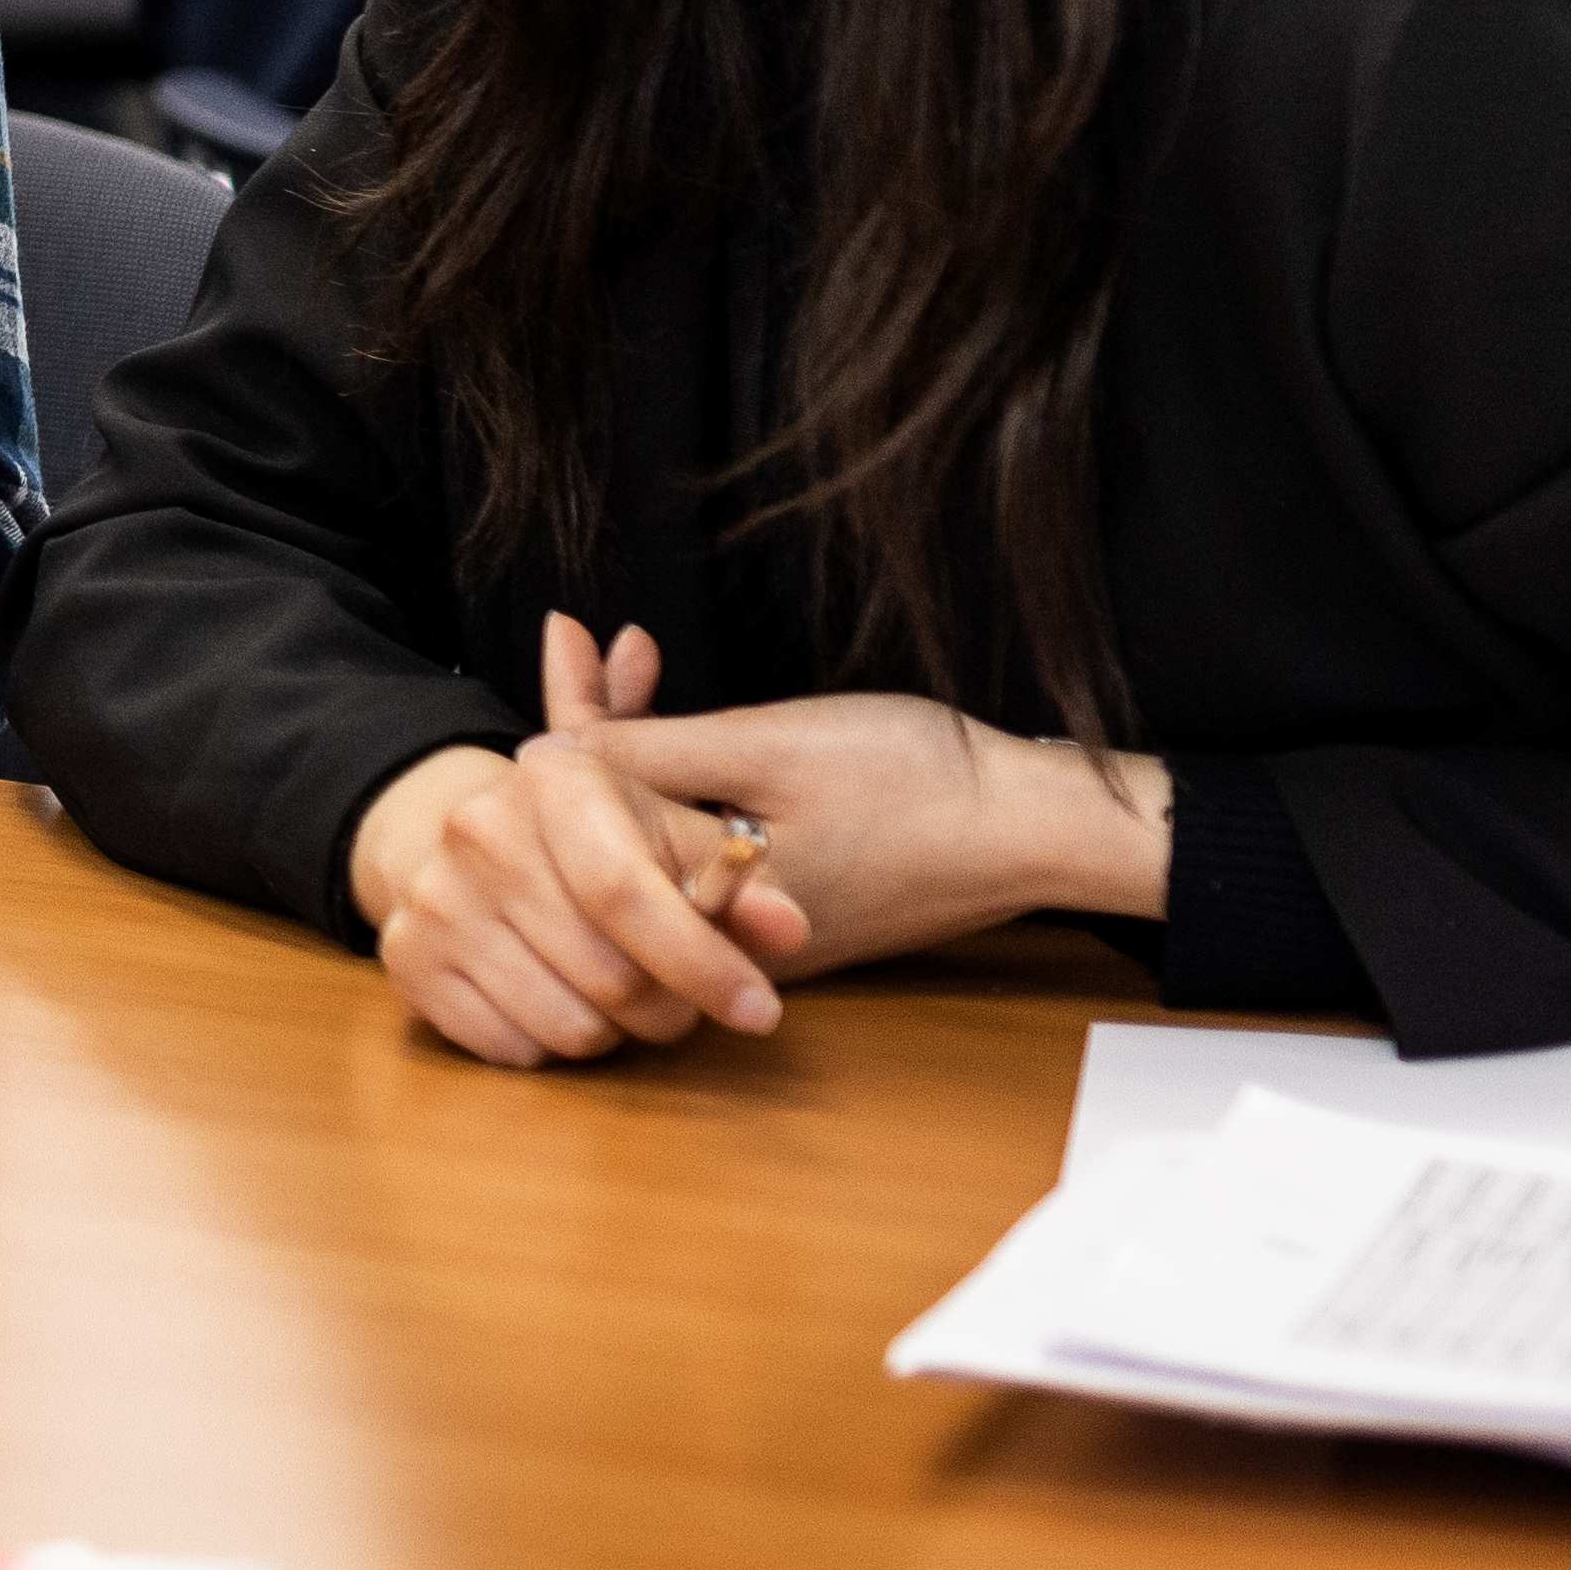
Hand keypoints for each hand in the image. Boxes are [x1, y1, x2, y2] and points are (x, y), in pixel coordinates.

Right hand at [344, 617, 804, 1066]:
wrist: (476, 837)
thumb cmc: (604, 842)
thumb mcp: (678, 839)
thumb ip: (741, 883)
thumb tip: (787, 929)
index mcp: (556, 779)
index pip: (626, 892)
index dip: (703, 963)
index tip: (762, 1012)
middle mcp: (480, 829)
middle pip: (608, 976)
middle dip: (669, 1009)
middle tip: (678, 999)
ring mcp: (433, 896)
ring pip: (568, 1027)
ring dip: (613, 1033)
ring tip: (614, 994)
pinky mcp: (405, 958)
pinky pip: (513, 1050)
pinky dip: (552, 1045)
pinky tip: (556, 998)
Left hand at [586, 668, 1174, 973]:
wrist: (1030, 827)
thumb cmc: (913, 783)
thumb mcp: (764, 751)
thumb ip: (647, 757)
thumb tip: (541, 758)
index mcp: (698, 907)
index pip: (589, 818)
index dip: (570, 718)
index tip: (565, 637)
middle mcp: (714, 933)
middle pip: (616, 820)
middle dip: (599, 720)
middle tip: (589, 638)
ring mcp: (749, 924)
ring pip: (660, 821)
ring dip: (643, 734)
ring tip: (636, 653)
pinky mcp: (781, 906)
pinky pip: (706, 837)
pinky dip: (691, 771)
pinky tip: (689, 714)